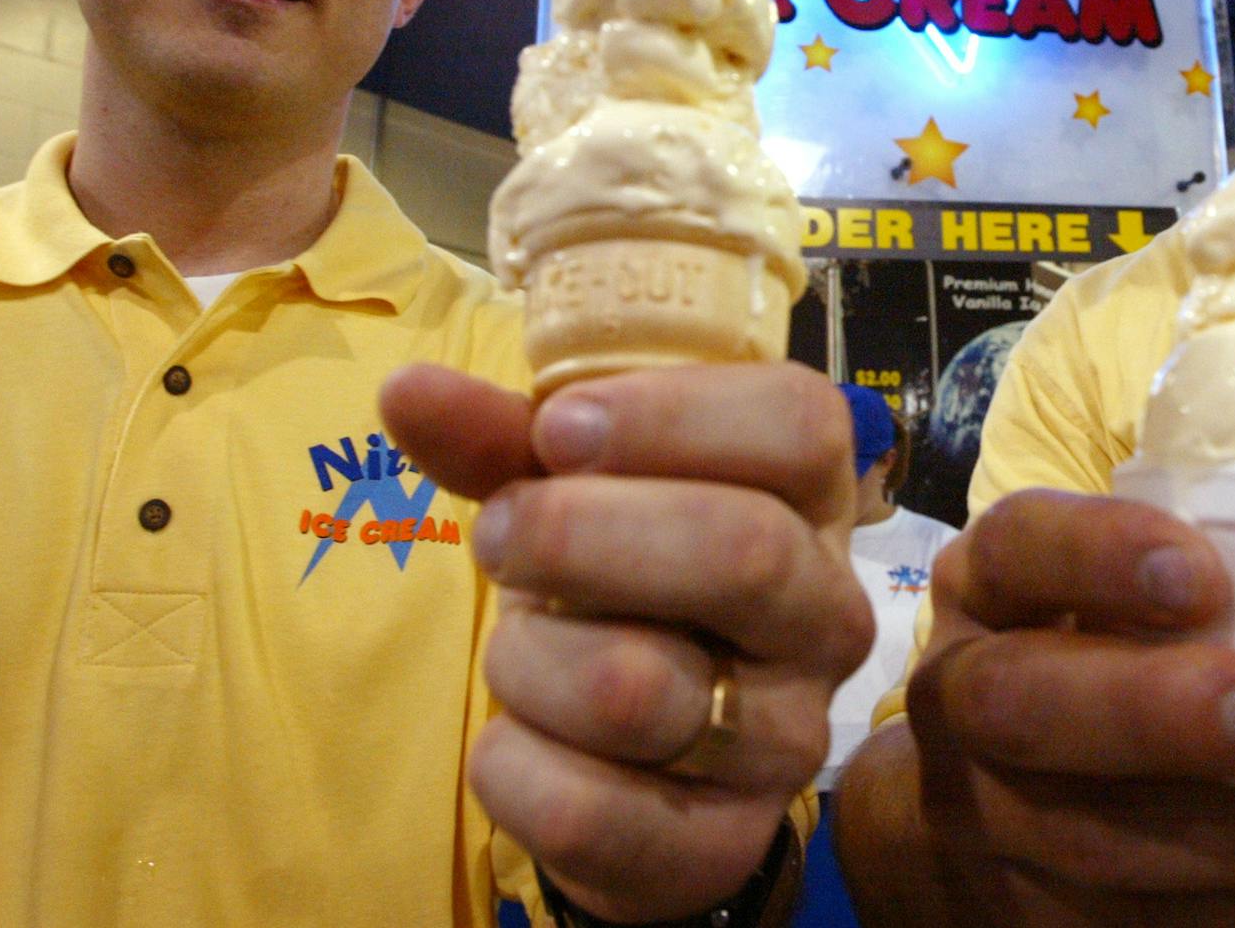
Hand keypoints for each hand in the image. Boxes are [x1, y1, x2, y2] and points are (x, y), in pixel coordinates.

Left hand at [382, 362, 873, 921]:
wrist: (646, 766)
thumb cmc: (623, 583)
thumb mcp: (574, 494)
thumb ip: (501, 440)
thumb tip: (406, 389)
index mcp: (814, 496)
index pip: (797, 425)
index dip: (672, 417)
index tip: (558, 428)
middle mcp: (827, 614)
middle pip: (740, 550)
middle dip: (579, 532)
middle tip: (494, 532)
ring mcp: (788, 737)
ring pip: (639, 689)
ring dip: (528, 658)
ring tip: (516, 647)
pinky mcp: (723, 844)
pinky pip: (586, 808)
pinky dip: (512, 765)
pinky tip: (519, 739)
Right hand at [834, 488, 1234, 926]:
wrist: (955, 807)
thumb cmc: (1076, 657)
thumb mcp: (1087, 592)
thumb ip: (1172, 576)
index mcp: (983, 589)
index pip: (1017, 547)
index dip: (1099, 557)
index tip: (1204, 576)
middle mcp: (957, 699)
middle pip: (1026, 707)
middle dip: (1158, 715)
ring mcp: (978, 817)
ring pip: (1094, 840)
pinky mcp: (1021, 915)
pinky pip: (1139, 925)